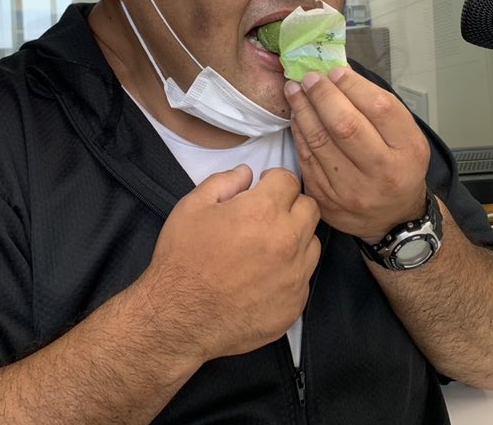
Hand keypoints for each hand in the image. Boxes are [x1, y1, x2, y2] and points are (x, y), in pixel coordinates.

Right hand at [139, 165, 320, 362]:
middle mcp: (287, 241)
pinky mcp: (295, 304)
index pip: (289, 180)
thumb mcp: (192, 207)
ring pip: (312, 243)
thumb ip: (224, 182)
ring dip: (295, 238)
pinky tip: (263, 276)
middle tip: (266, 216)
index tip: (262, 189)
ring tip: (266, 248)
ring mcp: (295, 276)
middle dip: (290, 205)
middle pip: (310, 208)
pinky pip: (304, 277)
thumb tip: (247, 174)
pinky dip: (290, 271)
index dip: (272, 180)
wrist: (179, 317)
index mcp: (263, 211)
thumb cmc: (182, 260)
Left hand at [283, 68, 429, 241]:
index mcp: (408, 151)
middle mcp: (382, 172)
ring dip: (303, 110)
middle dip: (322, 95)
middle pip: (345, 125)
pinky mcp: (327, 199)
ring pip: (320, 141)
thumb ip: (379, 108)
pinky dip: (299, 132)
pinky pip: (306, 158)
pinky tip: (297, 116)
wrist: (392, 218)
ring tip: (295, 90)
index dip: (353, 85)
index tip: (335, 72)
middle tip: (309, 78)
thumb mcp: (406, 137)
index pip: (379, 108)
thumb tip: (341, 75)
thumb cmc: (398, 168)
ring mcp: (352, 189)